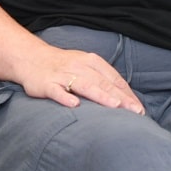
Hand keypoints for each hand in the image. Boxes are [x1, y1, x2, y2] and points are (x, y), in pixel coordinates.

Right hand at [22, 45, 145, 114]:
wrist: (30, 58)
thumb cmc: (64, 66)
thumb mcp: (85, 66)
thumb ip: (103, 79)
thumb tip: (125, 98)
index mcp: (91, 61)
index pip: (113, 78)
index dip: (127, 93)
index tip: (139, 109)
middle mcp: (79, 66)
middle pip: (103, 82)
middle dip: (120, 97)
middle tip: (135, 111)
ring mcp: (62, 75)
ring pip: (84, 85)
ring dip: (100, 95)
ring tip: (115, 106)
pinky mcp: (46, 84)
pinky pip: (56, 91)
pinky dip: (65, 97)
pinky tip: (75, 105)